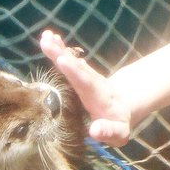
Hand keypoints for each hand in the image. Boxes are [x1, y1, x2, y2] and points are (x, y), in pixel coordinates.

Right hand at [39, 29, 131, 145]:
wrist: (124, 107)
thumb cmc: (118, 124)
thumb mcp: (118, 133)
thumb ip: (109, 131)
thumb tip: (94, 131)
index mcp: (99, 97)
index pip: (86, 83)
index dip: (74, 72)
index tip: (62, 60)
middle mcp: (92, 82)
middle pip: (76, 68)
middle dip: (62, 55)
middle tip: (48, 43)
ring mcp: (86, 76)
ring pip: (72, 61)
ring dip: (58, 49)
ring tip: (45, 36)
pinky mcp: (79, 73)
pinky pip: (68, 59)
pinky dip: (58, 48)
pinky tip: (47, 38)